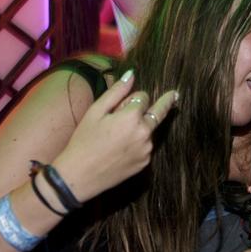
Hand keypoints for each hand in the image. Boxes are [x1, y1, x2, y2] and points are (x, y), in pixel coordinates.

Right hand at [52, 71, 177, 201]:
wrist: (79, 176)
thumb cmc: (84, 140)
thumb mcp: (96, 111)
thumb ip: (117, 91)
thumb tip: (132, 75)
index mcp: (133, 117)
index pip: (144, 97)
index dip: (131, 99)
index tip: (120, 105)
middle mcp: (145, 133)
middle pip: (154, 112)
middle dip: (155, 106)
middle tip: (171, 96)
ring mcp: (147, 150)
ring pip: (148, 130)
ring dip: (139, 128)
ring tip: (115, 137)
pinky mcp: (144, 163)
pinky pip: (145, 146)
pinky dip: (137, 143)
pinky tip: (119, 149)